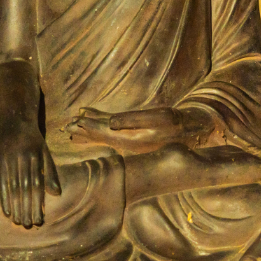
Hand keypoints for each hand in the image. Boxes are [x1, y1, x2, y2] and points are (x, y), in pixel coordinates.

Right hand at [0, 120, 60, 227]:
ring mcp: (11, 161)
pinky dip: (4, 199)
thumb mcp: (45, 153)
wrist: (15, 121)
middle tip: (30, 225)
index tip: (40, 218)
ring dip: (17, 207)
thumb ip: (50, 172)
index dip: (39, 203)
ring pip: (14, 188)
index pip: (39, 185)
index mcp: (38, 158)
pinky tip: (7, 212)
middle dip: (28, 208)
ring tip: (19, 222)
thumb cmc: (33, 141)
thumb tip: (56, 193)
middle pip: (26, 189)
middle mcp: (25, 160)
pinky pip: (2, 183)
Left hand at [66, 106, 212, 153]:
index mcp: (131, 138)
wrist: (194, 131)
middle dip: (85, 130)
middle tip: (66, 127)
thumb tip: (111, 122)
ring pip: (106, 136)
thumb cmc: (178, 122)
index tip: (75, 120)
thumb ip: (135, 119)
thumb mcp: (160, 117)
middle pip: (101, 136)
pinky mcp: (137, 138)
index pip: (104, 131)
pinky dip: (103, 128)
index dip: (89, 125)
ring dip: (91, 131)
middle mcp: (128, 143)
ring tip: (75, 128)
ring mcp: (132, 141)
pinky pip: (114, 134)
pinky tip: (98, 125)